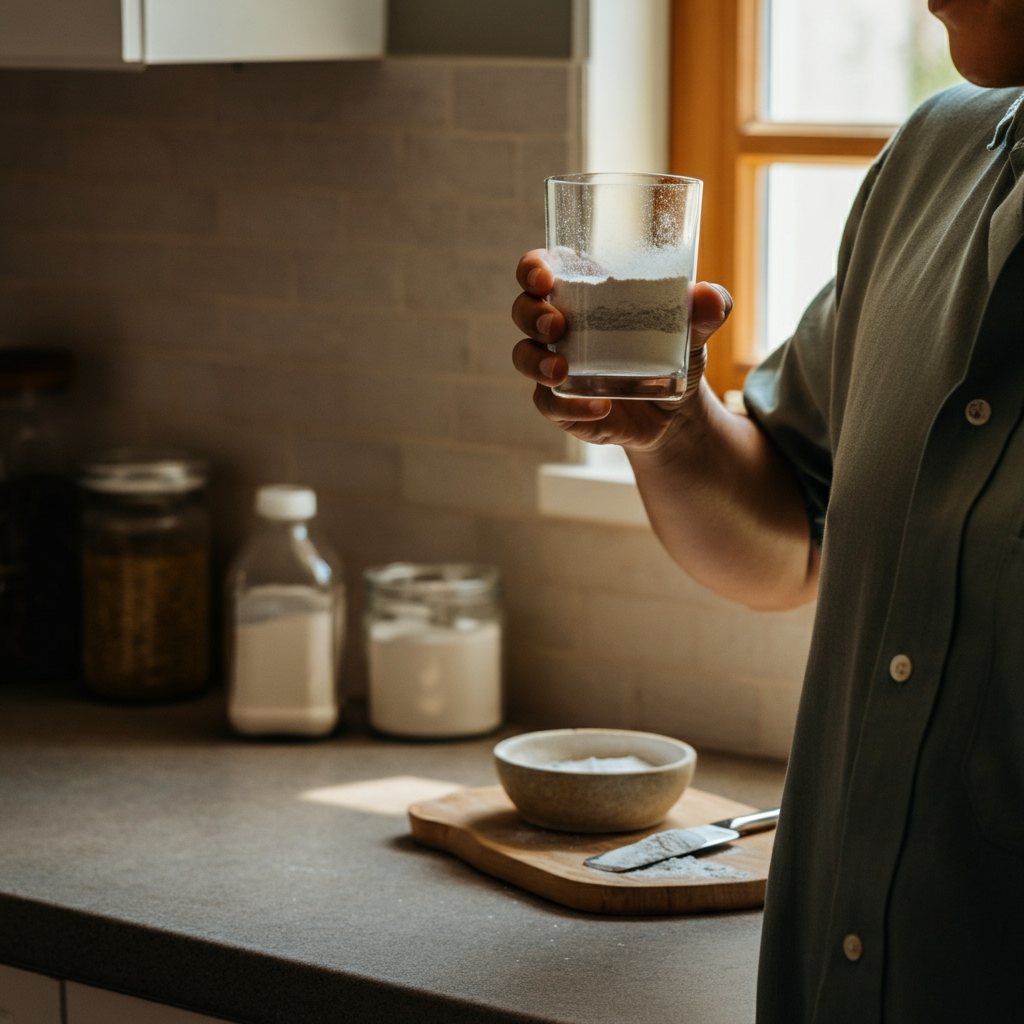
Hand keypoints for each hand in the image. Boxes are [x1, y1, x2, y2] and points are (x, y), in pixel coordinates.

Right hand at [511, 249, 732, 451]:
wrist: (674, 411)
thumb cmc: (672, 351)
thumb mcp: (693, 330)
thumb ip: (705, 310)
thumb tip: (711, 298)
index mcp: (582, 291)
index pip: (540, 269)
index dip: (532, 268)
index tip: (543, 277)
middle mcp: (560, 325)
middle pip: (523, 310)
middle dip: (531, 315)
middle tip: (557, 325)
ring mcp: (556, 365)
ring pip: (524, 357)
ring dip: (536, 362)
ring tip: (562, 371)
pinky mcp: (562, 404)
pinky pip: (550, 405)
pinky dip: (571, 408)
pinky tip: (600, 408)